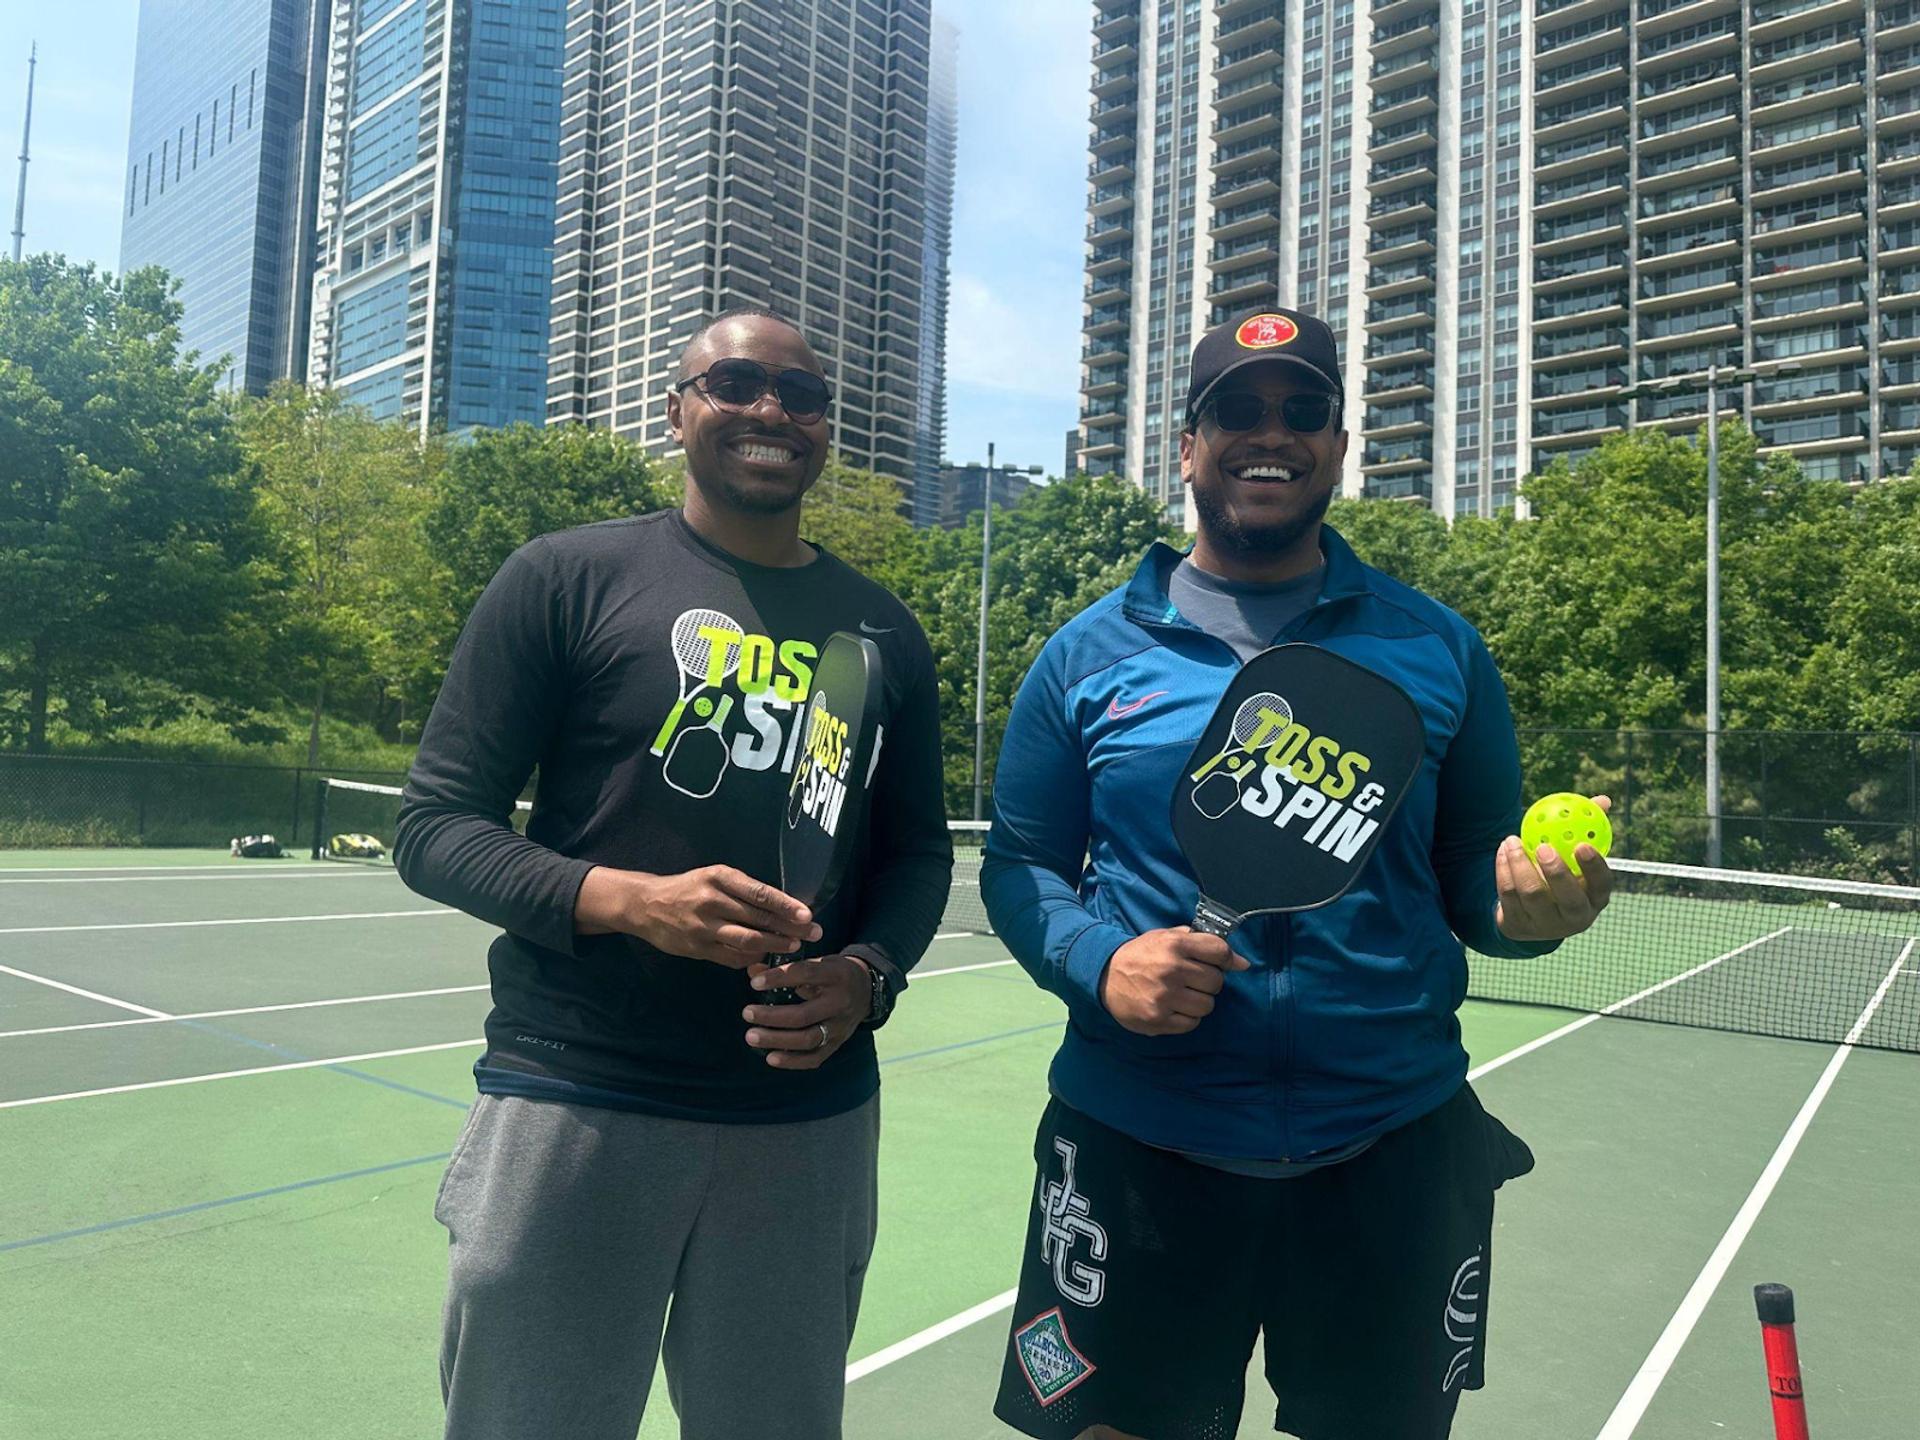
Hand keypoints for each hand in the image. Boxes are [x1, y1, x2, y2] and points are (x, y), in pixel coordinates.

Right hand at [574, 865, 820, 967]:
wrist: (645, 904)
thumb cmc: (689, 887)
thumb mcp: (714, 877)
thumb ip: (743, 890)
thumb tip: (783, 907)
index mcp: (719, 877)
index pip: (760, 893)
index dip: (786, 906)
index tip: (807, 916)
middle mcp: (711, 901)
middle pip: (758, 918)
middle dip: (789, 928)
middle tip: (813, 934)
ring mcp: (703, 927)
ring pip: (747, 941)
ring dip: (774, 946)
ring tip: (793, 947)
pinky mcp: (697, 948)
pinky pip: (731, 957)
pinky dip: (752, 959)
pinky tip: (766, 958)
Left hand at [741, 956, 870, 1068]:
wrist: (866, 989)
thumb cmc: (832, 973)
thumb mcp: (816, 961)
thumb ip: (784, 967)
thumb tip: (752, 971)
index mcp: (836, 975)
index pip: (806, 975)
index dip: (779, 978)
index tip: (754, 983)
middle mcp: (840, 1003)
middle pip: (804, 1015)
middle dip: (772, 1016)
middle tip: (747, 1013)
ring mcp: (840, 1027)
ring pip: (808, 1040)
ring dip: (777, 1040)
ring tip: (751, 1036)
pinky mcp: (838, 1043)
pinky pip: (815, 1058)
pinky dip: (792, 1061)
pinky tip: (771, 1057)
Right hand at [1099, 927, 1249, 1036]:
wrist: (1103, 975)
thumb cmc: (1140, 954)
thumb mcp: (1164, 936)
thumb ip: (1200, 942)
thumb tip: (1240, 962)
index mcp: (1174, 945)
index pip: (1219, 952)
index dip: (1229, 960)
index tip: (1230, 965)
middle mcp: (1171, 970)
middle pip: (1216, 981)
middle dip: (1209, 981)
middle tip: (1193, 980)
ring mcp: (1164, 997)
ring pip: (1207, 1005)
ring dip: (1199, 1001)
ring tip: (1183, 995)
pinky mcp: (1158, 1020)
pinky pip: (1192, 1023)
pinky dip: (1187, 1017)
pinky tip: (1174, 1008)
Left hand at [1494, 795, 1614, 941]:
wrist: (1528, 913)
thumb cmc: (1559, 877)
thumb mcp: (1573, 859)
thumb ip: (1586, 830)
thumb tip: (1602, 801)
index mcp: (1595, 898)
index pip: (1602, 884)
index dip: (1594, 866)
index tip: (1582, 844)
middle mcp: (1575, 917)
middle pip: (1569, 899)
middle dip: (1557, 872)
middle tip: (1544, 846)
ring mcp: (1546, 926)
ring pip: (1532, 894)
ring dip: (1520, 863)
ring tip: (1512, 840)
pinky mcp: (1519, 926)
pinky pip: (1508, 894)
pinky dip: (1503, 869)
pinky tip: (1503, 851)